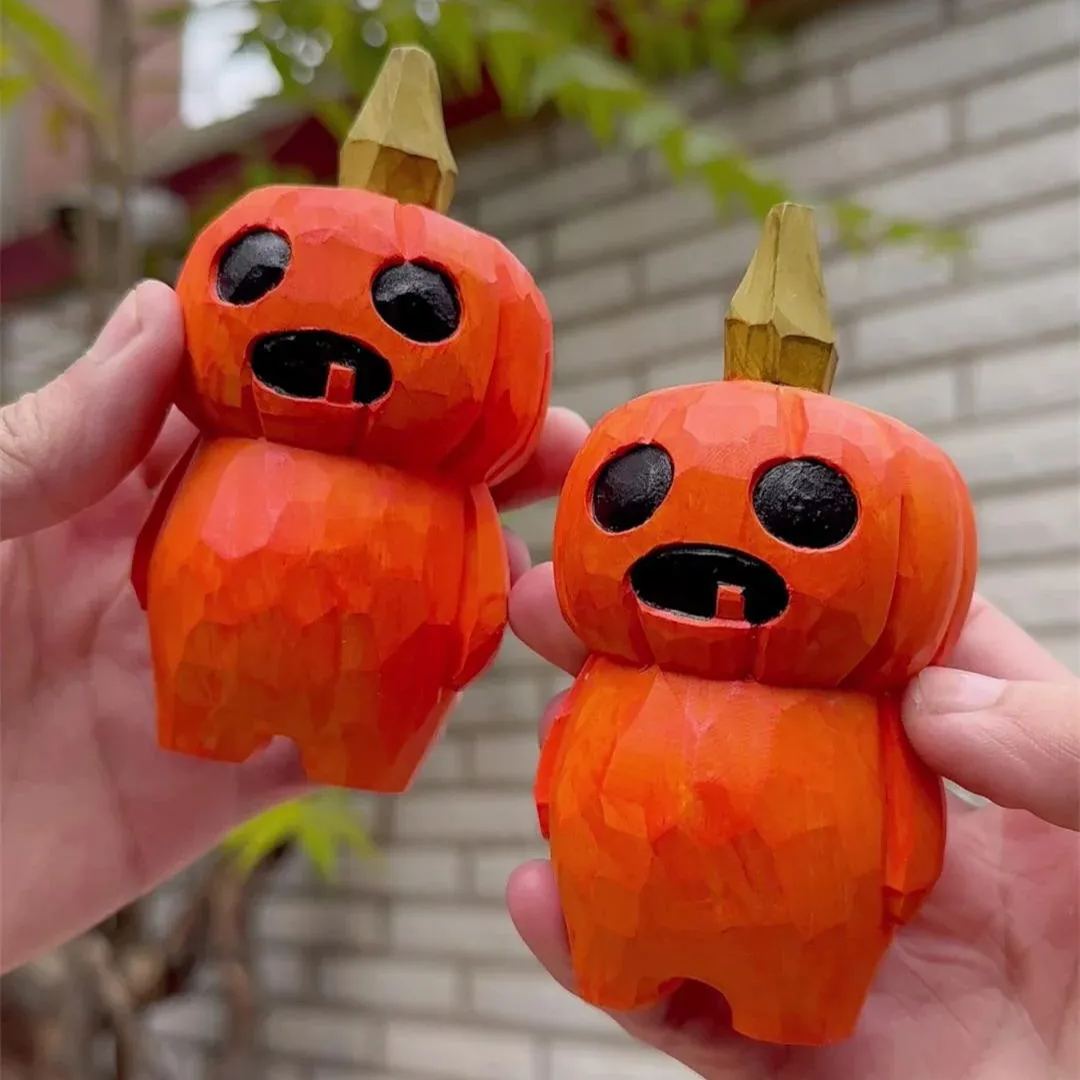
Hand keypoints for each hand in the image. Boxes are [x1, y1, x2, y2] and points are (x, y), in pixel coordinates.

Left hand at [0, 282, 586, 972]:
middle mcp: (172, 573)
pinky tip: (480, 662)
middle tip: (542, 439)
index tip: (437, 334)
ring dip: (449, 577)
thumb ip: (48, 435)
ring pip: (353, 615)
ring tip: (548, 544)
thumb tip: (159, 311)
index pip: (249, 410)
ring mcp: (205, 675)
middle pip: (331, 506)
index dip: (345, 366)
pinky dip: (405, 703)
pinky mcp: (215, 782)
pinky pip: (332, 736)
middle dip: (440, 468)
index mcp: (101, 493)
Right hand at [508, 567, 1078, 1077]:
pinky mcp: (800, 1056)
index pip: (861, 651)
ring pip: (689, 856)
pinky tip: (540, 900)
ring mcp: (833, 945)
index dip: (778, 584)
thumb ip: (1065, 743)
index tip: (697, 530)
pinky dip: (602, 959)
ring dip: (604, 797)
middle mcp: (886, 841)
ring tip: (546, 739)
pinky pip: (684, 1008)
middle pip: (742, 733)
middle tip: (559, 607)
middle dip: (646, 666)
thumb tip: (925, 698)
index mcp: (976, 770)